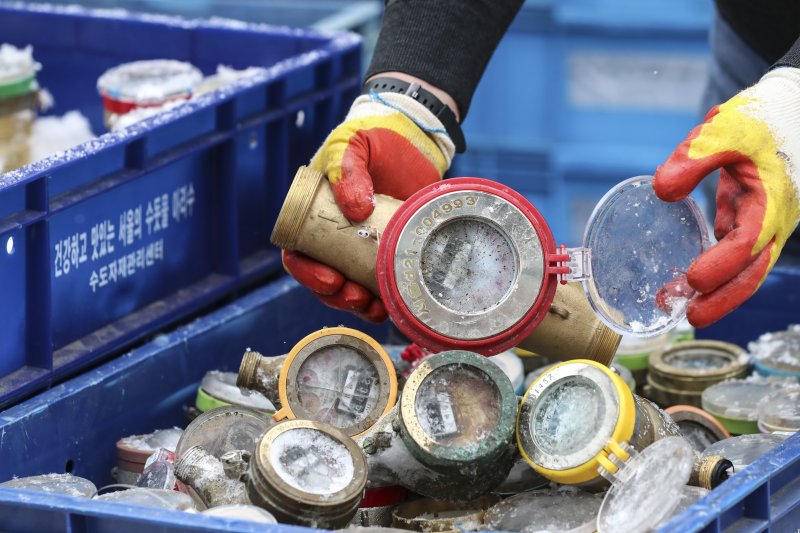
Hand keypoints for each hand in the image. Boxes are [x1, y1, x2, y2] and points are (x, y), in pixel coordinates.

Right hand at [283, 77, 456, 320]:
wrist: (414, 138)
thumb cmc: (373, 137)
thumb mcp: (353, 145)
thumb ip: (349, 170)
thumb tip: (356, 210)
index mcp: (313, 215)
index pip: (298, 253)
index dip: (308, 273)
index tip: (331, 279)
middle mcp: (333, 236)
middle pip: (324, 280)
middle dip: (337, 296)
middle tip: (356, 297)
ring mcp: (362, 247)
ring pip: (351, 288)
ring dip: (358, 305)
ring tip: (373, 308)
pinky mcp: (390, 251)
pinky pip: (381, 284)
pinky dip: (383, 300)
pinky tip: (390, 305)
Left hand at [654, 67, 799, 326]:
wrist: (791, 107)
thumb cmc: (760, 117)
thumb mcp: (725, 128)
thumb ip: (694, 157)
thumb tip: (662, 191)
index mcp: (772, 200)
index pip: (748, 242)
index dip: (721, 264)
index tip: (693, 280)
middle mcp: (773, 219)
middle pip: (752, 271)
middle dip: (722, 298)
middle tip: (689, 319)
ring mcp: (763, 221)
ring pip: (743, 267)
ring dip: (713, 289)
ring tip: (673, 303)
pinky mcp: (751, 216)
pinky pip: (733, 251)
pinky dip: (712, 267)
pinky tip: (683, 280)